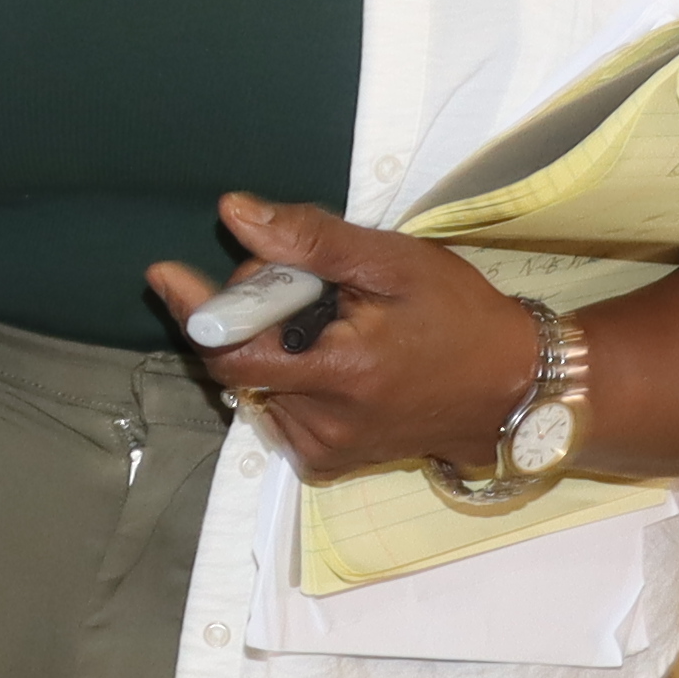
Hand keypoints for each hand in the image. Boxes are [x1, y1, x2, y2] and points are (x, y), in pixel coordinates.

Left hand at [145, 195, 549, 485]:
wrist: (515, 390)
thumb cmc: (459, 318)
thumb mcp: (393, 264)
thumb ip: (310, 243)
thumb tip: (233, 215)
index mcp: (337, 379)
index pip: (229, 351)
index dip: (194, 310)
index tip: (163, 273)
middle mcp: (319, 427)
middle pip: (241, 360)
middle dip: (256, 311)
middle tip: (308, 280)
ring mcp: (320, 450)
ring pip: (257, 382)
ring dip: (273, 342)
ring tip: (333, 319)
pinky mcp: (325, 462)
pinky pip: (278, 405)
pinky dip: (288, 370)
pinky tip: (332, 352)